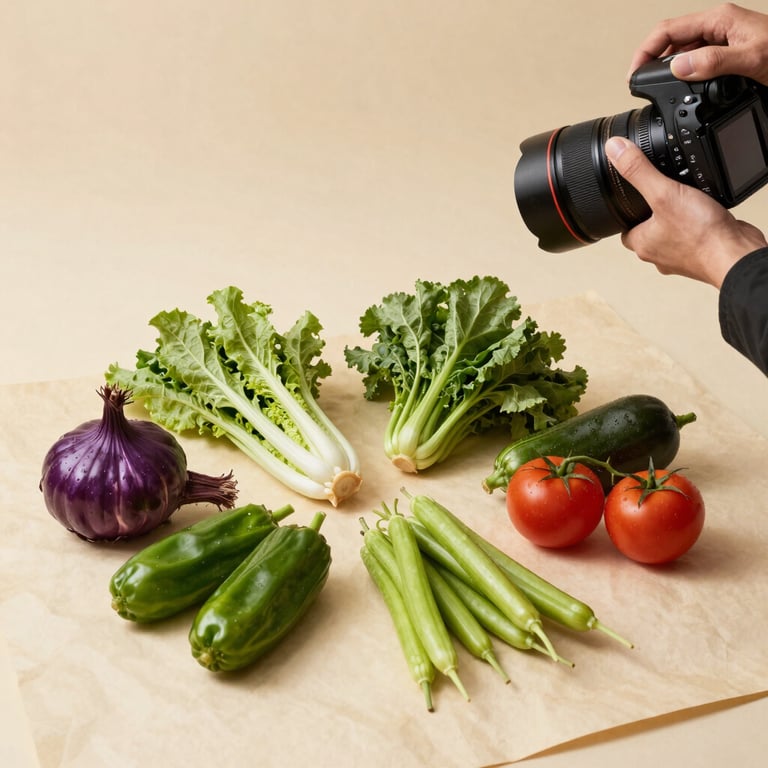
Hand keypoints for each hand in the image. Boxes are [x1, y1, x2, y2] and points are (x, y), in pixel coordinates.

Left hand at [604, 136, 766, 287]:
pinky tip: (705, 213)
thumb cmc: (701, 234)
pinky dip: (697, 224)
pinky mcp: (702, 253)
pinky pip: (694, 235)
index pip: (624, 229)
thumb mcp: (664, 193)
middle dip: (653, 214)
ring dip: (677, 220)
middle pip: (647, 230)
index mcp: (642, 244)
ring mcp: (681, 256)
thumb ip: (639, 172)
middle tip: (662, 197)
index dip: (626, 213)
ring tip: (685, 203)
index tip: (632, 200)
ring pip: (672, 234)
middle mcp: (659, 254)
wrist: (735, 253)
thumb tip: (615, 150)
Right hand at [628, 3, 767, 85]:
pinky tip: (682, 91)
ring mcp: (721, 42)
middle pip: (671, 42)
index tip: (633, 75)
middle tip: (639, 86)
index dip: (645, 51)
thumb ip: (713, 62)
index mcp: (718, 20)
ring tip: (656, 91)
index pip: (668, 30)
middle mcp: (717, 28)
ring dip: (666, 72)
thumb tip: (677, 67)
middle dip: (651, 63)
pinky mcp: (726, 56)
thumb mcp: (750, 59)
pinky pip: (696, 65)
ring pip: (682, 54)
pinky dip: (683, 78)